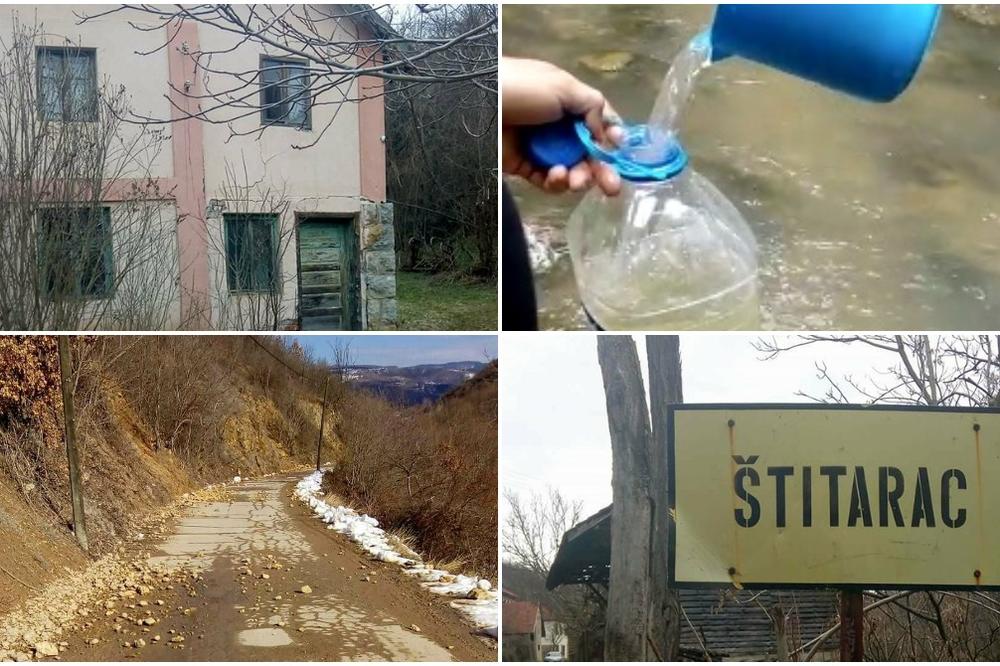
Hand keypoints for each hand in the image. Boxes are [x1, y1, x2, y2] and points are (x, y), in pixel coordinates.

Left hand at [502, 57, 621, 195]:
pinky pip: (548, 181)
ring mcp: (542, 148)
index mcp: (569, 102)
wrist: (478, 104)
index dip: (611, 137)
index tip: (618, 148)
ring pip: (571, 170)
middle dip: (603, 170)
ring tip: (577, 180)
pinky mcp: (525, 167)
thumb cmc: (521, 89)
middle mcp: (558, 126)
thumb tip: (605, 132)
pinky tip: (556, 176)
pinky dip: (556, 182)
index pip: (598, 122)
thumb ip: (592, 105)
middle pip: (588, 153)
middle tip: (612, 187)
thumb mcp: (563, 86)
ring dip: (580, 178)